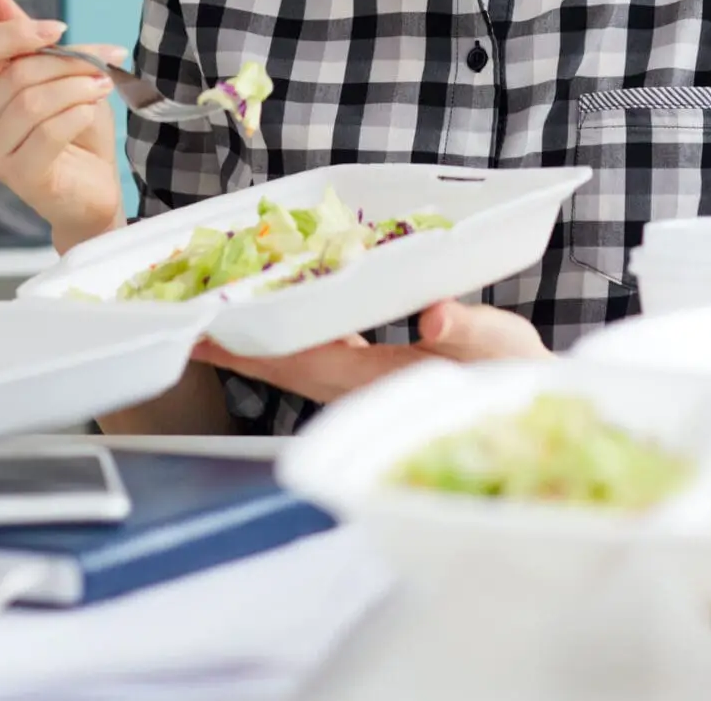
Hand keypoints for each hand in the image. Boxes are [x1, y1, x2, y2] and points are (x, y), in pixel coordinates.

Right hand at [0, 0, 124, 254]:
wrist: (93, 188)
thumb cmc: (75, 132)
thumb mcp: (57, 74)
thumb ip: (26, 38)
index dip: (16, 33)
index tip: (60, 28)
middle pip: (16, 73)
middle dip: (69, 61)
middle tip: (104, 62)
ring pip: (32, 101)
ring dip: (78, 87)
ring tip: (102, 87)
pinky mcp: (18, 177)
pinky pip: (48, 132)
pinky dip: (78, 115)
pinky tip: (91, 113)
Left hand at [191, 299, 547, 405]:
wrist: (527, 402)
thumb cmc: (512, 376)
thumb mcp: (494, 344)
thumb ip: (464, 327)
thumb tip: (434, 314)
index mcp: (370, 375)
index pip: (294, 356)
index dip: (246, 344)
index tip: (202, 330)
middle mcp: (352, 382)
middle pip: (277, 360)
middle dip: (231, 341)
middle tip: (183, 315)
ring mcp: (358, 380)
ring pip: (292, 357)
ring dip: (254, 337)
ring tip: (217, 308)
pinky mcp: (370, 371)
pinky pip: (315, 350)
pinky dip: (290, 330)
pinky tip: (285, 308)